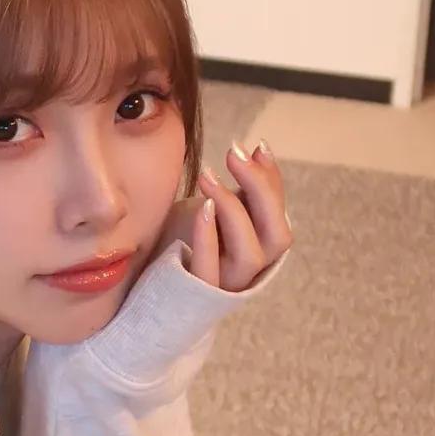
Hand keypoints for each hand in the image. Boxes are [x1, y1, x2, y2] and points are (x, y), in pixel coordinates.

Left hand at [153, 142, 292, 291]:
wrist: (155, 266)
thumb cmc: (191, 231)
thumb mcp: (221, 204)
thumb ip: (244, 185)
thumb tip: (257, 150)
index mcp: (261, 245)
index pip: (279, 215)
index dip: (273, 182)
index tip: (258, 147)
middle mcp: (252, 268)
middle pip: (277, 237)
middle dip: (261, 190)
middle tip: (234, 154)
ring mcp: (227, 282)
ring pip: (249, 255)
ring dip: (233, 210)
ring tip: (208, 175)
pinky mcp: (198, 289)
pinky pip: (208, 268)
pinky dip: (209, 236)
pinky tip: (203, 206)